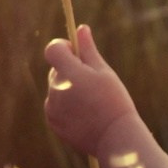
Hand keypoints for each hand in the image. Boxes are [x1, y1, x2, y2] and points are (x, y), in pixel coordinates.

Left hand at [42, 23, 138, 157]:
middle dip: (70, 70)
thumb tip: (80, 28)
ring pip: (56, 89)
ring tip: (91, 102)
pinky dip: (66, 106)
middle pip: (56, 70)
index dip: (64, 47)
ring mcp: (52, 107)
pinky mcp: (52, 122)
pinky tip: (85, 114)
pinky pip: (55, 106)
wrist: (116, 139)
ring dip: (68, 89)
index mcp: (68, 73)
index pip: (53, 49)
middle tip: (93, 82)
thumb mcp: (104, 72)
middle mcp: (55, 90)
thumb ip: (88, 50)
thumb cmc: (114, 102)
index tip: (77, 53)